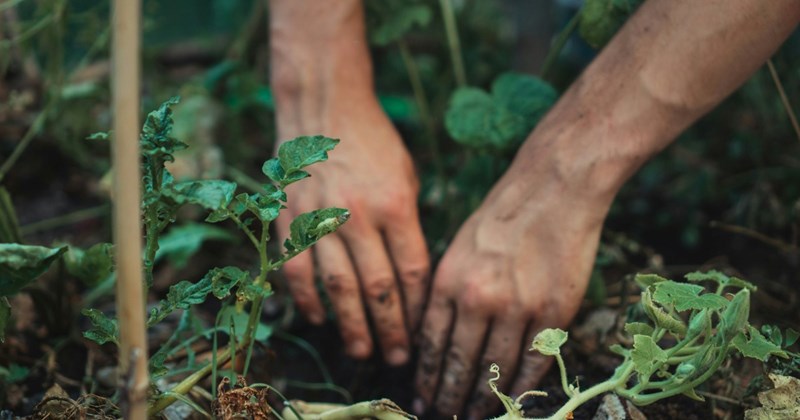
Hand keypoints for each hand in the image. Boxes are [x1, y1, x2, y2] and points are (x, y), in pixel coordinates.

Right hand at [275, 98, 429, 365]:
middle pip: (378, 288)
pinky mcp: (291, 218)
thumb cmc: (374, 143)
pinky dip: (308, 299)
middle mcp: (358, 216)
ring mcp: (321, 218)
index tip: (422, 332)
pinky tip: (319, 319)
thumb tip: (411, 276)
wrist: (324, 108)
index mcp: (396, 205)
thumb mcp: (406, 176)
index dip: (418, 308)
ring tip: (362, 351)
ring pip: (338, 287)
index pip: (412, 271)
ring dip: (350, 325)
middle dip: (391, 329)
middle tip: (397, 359)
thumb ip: (409, 225)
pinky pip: (298, 270)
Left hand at [414, 170, 605, 417]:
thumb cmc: (502, 215)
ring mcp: (518, 307)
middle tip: (442, 414)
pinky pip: (533, 362)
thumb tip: (434, 336)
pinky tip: (513, 401)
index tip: (421, 396)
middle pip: (459, 363)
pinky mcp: (553, 312)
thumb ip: (446, 292)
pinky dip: (522, 387)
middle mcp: (478, 298)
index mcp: (448, 281)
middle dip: (448, 395)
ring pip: (495, 369)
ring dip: (483, 398)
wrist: (553, 188)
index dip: (426, 377)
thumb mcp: (458, 247)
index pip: (431, 343)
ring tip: (473, 415)